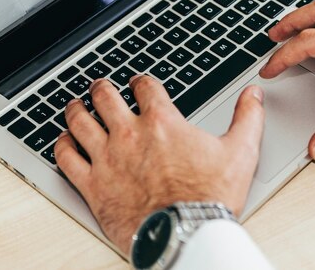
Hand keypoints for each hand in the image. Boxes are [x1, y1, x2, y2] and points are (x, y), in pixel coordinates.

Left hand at [54, 76, 264, 254]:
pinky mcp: (93, 185)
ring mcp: (107, 158)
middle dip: (102, 88)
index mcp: (162, 121)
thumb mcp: (241, 151)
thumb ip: (248, 117)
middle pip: (105, 97)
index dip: (140, 80)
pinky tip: (62, 141)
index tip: (138, 82)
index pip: (145, 87)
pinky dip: (61, 146)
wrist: (186, 234)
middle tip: (99, 86)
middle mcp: (129, 134)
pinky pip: (66, 159)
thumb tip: (253, 95)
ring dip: (76, 110)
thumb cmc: (209, 196)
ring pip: (80, 122)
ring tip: (74, 105)